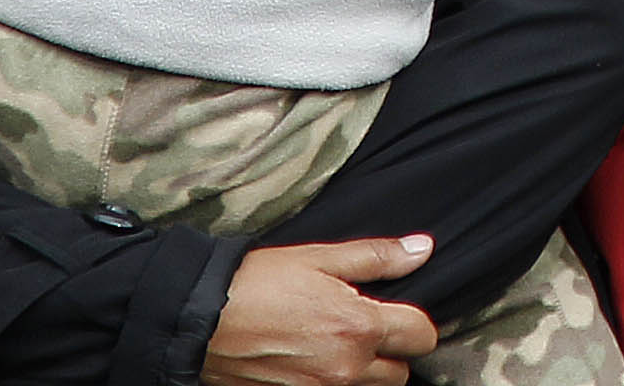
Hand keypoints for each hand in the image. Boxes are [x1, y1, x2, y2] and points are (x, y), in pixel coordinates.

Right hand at [204, 239, 438, 385]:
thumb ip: (377, 258)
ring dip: (365, 373)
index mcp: (358, 327)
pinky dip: (334, 384)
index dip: (415, 323)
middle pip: (399, 373)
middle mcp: (346, 368)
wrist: (200, 319)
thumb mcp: (320, 259)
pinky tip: (316, 364)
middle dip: (390, 352)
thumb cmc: (258, 283)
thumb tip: (422, 250)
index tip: (397, 314)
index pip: (421, 336)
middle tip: (365, 330)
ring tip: (338, 347)